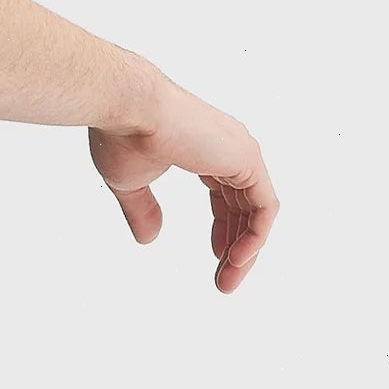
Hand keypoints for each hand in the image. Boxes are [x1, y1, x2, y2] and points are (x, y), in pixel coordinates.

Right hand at [90, 77, 279, 291]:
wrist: (127, 107)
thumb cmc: (123, 133)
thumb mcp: (130, 182)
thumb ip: (143, 209)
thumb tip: (149, 240)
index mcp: (205, 147)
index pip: (227, 193)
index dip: (224, 227)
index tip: (215, 256)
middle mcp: (228, 148)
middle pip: (245, 205)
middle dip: (236, 246)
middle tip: (224, 280)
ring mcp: (240, 152)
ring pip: (258, 211)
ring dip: (246, 250)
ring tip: (227, 281)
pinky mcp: (247, 160)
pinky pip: (265, 208)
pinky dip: (255, 237)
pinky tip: (237, 260)